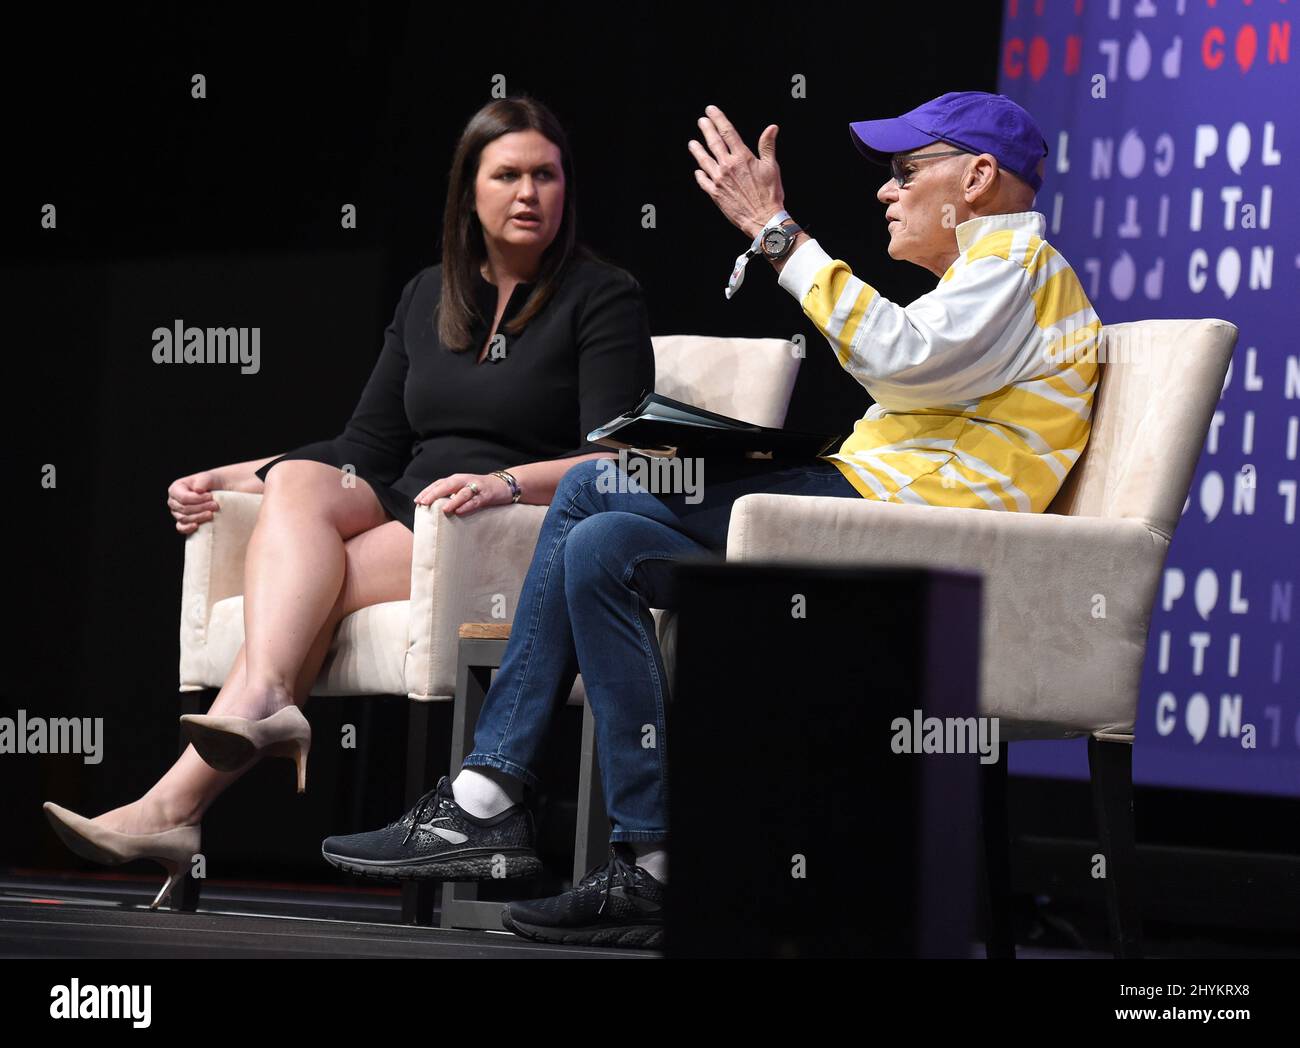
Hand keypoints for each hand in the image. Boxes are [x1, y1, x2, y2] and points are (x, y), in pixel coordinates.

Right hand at [168, 469, 223, 533]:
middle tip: (215, 506)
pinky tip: (197, 526)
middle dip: (201, 508)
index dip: (197, 499)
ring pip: (184, 519)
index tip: (211, 496)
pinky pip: (181, 528)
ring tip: (212, 514)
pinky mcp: (183, 522)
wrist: (217, 490)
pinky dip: (188, 528)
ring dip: (199, 517)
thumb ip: (203, 481)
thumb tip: (198, 490)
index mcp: (175, 489)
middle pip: (184, 509)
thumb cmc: (211, 483)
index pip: (184, 498)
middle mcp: (173, 501)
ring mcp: (177, 513)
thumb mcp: (208, 478)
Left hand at [415, 472, 511, 516]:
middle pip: (446, 486)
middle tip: (423, 503)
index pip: (439, 484)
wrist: (503, 485)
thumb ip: (450, 496)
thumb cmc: (479, 490)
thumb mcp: (463, 489)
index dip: (428, 491)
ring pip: (462, 493)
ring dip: (452, 501)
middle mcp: (464, 481)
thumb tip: (434, 508)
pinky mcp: (486, 495)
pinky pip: (476, 501)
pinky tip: (460, 511)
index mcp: (456, 479)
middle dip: (434, 494)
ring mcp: (476, 487)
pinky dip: (467, 506)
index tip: (417, 500)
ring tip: (443, 509)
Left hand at [688, 104, 784, 238]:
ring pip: (704, 160)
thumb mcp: (771, 167)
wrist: (762, 218)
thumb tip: (772, 128)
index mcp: (742, 157)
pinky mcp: (715, 194)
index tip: (711, 111)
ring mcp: (719, 180)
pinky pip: (703, 181)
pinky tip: (698, 170)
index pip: (727, 131)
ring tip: (692, 143)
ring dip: (697, 150)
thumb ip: (767, 146)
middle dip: (706, 129)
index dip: (718, 119)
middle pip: (713, 142)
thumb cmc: (770, 194)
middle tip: (701, 121)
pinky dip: (700, 174)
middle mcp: (728, 166)